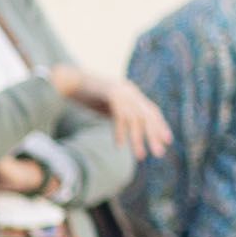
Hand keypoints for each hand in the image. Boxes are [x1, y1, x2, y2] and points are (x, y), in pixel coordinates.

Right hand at [50, 65, 173, 158]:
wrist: (67, 80)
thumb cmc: (86, 94)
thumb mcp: (108, 105)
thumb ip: (120, 113)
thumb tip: (130, 131)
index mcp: (132, 93)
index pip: (152, 111)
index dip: (160, 126)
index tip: (168, 141)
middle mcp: (130, 91)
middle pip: (148, 115)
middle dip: (154, 135)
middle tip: (159, 154)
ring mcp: (120, 91)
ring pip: (135, 118)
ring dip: (138, 139)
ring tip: (141, 156)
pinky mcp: (109, 92)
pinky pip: (119, 115)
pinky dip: (121, 131)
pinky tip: (120, 145)